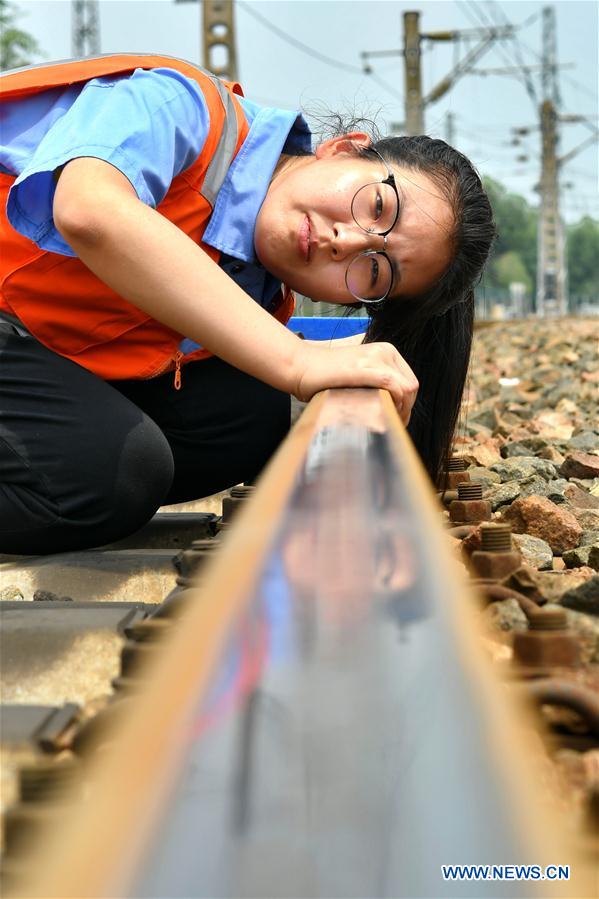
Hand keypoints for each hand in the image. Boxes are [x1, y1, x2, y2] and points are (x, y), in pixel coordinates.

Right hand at [292, 341, 418, 424]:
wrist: (301, 366)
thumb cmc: (324, 376)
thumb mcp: (358, 373)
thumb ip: (375, 384)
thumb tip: (390, 407)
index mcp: (385, 351)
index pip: (409, 381)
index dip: (407, 404)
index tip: (396, 419)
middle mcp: (384, 351)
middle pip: (411, 387)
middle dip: (406, 410)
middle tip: (392, 425)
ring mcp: (374, 357)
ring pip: (406, 388)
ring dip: (401, 411)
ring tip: (386, 423)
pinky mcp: (363, 367)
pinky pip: (392, 386)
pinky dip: (394, 404)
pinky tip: (382, 415)